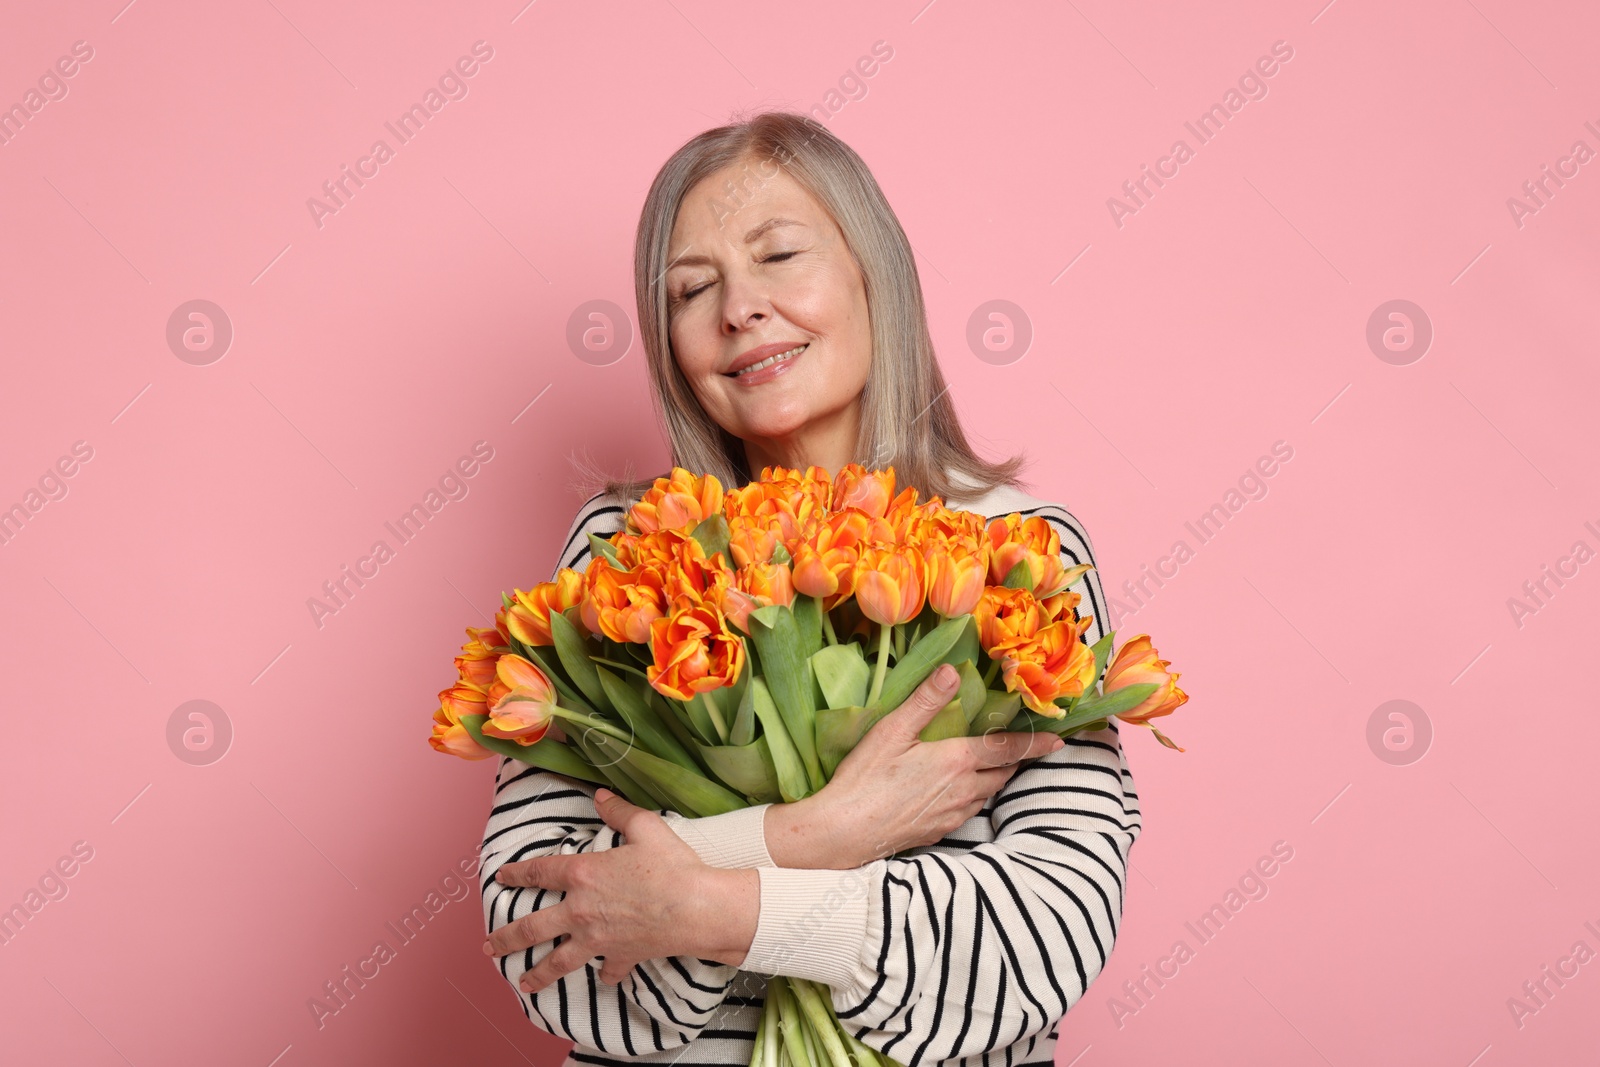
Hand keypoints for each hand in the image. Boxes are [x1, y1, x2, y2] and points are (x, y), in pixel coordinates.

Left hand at [483, 788, 758, 990]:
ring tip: (522, 982)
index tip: (500, 878)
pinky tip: (602, 978)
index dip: (517, 874)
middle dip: (507, 939)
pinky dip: (605, 974)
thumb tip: (601, 796)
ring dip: (538, 973)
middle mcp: (582, 910)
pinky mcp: (621, 956)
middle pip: (533, 927)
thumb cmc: (672, 866)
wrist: (697, 909)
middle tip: (488, 947)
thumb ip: (619, 811)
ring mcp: (598, 938)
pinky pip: (608, 970)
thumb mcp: (646, 828)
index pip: (539, 872)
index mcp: (583, 874)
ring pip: (559, 960)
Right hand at [767, 663, 1064, 867]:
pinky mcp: (939, 831)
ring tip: (993, 767)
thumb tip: (953, 671)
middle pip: (1003, 773)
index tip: (1059, 740)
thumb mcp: (892, 730)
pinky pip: (970, 811)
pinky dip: (975, 798)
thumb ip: (926, 700)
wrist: (846, 831)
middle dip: (1015, 761)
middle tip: (1022, 749)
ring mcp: (953, 814)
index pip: (1007, 749)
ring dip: (995, 779)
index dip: (1034, 744)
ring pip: (988, 794)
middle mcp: (963, 789)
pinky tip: (958, 792)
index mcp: (956, 760)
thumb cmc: (866, 777)